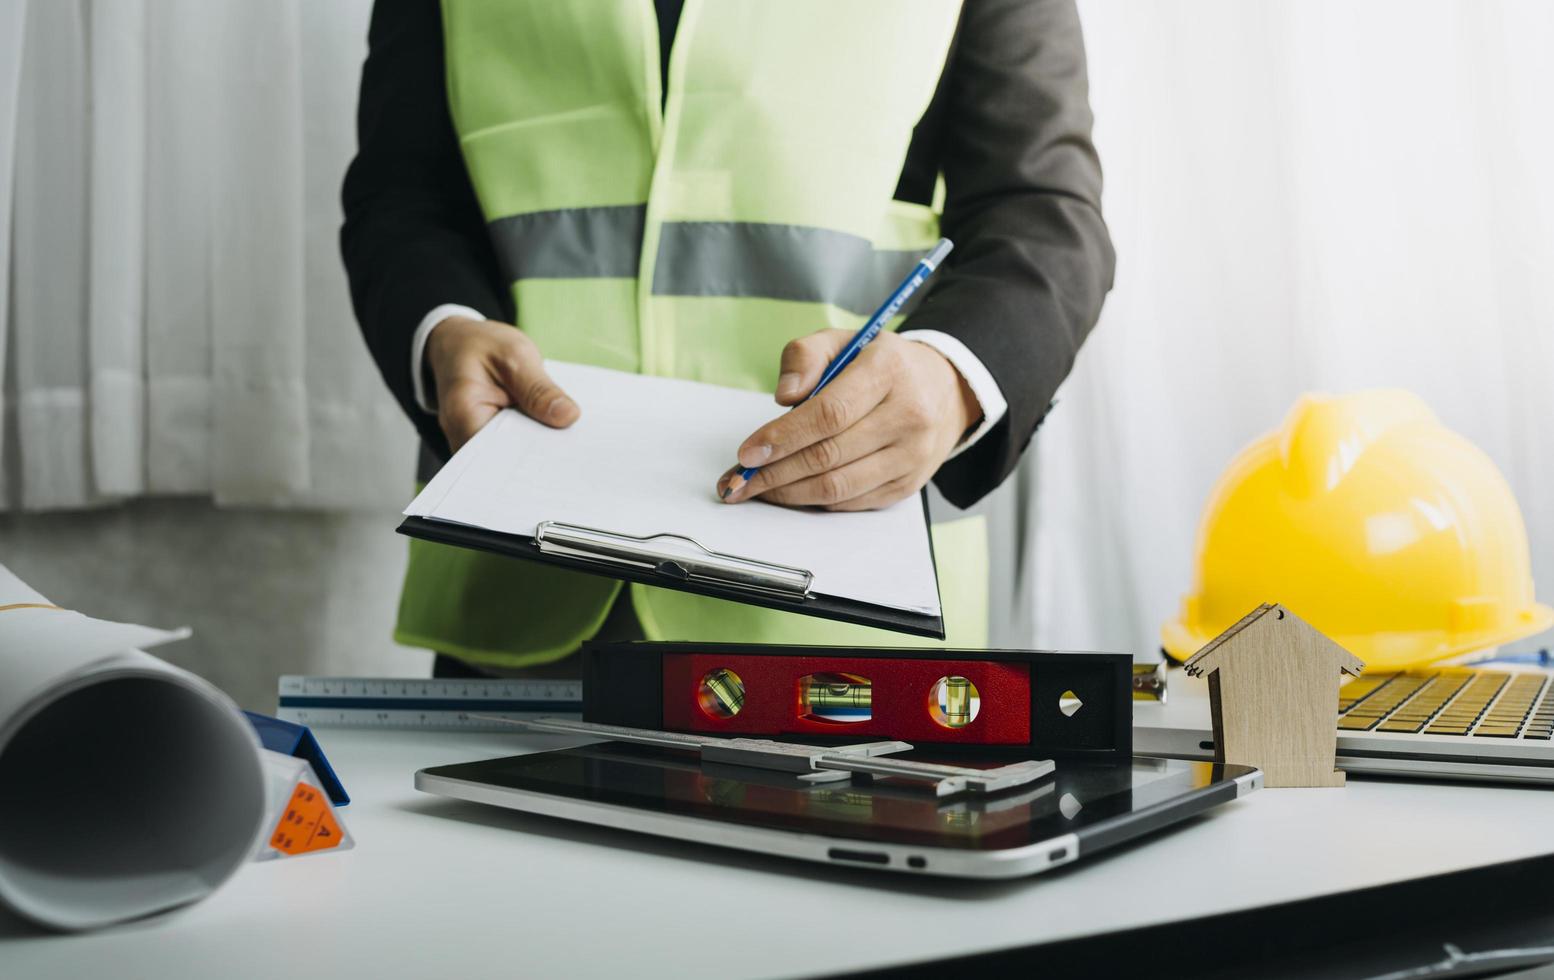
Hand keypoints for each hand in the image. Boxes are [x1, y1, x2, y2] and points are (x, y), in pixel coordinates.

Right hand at [426, 316, 579, 451]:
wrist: (458, 342)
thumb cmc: (481, 345)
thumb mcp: (515, 354)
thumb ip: (539, 388)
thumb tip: (568, 417)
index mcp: (463, 414)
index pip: (499, 454)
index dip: (533, 457)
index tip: (565, 453)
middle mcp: (462, 436)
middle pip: (505, 461)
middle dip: (539, 455)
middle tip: (575, 449)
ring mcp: (473, 441)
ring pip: (510, 457)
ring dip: (538, 449)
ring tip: (569, 442)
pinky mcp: (488, 439)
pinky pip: (513, 448)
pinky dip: (532, 440)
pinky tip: (554, 433)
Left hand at [717, 330, 979, 510]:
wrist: (944, 389)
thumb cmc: (882, 365)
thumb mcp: (843, 340)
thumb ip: (805, 356)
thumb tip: (784, 396)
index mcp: (888, 371)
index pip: (830, 413)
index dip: (783, 437)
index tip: (747, 453)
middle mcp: (909, 415)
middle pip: (829, 455)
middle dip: (774, 473)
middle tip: (737, 481)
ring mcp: (912, 455)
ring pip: (839, 487)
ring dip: (789, 494)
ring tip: (756, 489)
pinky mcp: (908, 484)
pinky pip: (852, 502)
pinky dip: (815, 501)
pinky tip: (790, 492)